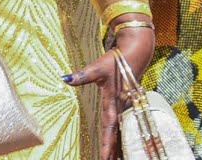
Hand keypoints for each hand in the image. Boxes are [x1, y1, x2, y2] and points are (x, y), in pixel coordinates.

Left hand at [64, 22, 154, 159]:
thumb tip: (65, 79)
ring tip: (115, 159)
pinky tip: (120, 142)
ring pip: (122, 129)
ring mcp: (124, 105)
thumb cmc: (116, 61)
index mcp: (113, 101)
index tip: (105, 158)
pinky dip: (121, 135)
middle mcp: (120, 106)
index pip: (110, 127)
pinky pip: (124, 123)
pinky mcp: (125, 102)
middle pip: (117, 133)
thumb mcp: (98, 67)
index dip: (108, 143)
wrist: (136, 53)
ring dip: (118, 144)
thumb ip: (82, 75)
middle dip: (114, 150)